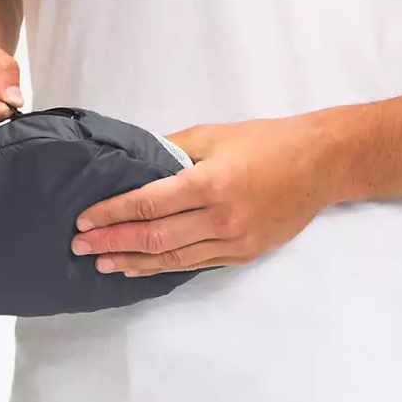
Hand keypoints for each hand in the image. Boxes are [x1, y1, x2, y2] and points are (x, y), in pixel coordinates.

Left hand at [71, 116, 332, 275]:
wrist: (320, 164)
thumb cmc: (266, 141)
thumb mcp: (213, 134)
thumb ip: (170, 149)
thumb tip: (133, 164)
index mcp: (210, 183)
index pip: (147, 205)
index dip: (111, 214)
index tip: (83, 221)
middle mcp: (221, 218)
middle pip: (154, 238)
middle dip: (112, 243)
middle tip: (80, 247)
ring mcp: (234, 241)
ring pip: (172, 259)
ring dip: (133, 262)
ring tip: (102, 263)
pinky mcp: (243, 254)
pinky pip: (195, 264)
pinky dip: (164, 267)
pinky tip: (141, 267)